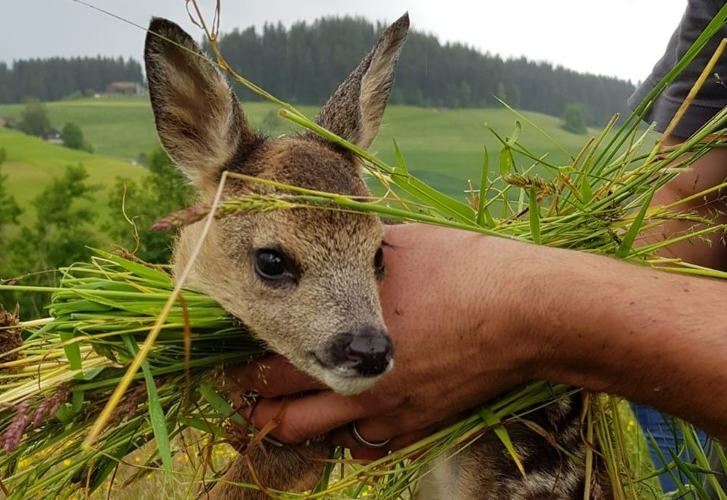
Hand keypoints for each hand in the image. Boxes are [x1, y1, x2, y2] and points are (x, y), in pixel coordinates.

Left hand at [232, 224, 537, 459]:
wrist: (531, 312)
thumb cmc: (464, 270)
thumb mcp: (396, 246)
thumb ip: (350, 252)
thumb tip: (325, 238)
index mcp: (348, 341)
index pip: (270, 370)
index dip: (240, 369)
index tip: (226, 360)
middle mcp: (362, 388)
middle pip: (284, 418)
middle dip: (256, 409)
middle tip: (242, 393)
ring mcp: (391, 413)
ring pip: (320, 440)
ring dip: (296, 426)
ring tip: (282, 408)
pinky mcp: (418, 425)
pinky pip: (363, 451)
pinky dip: (341, 439)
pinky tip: (338, 419)